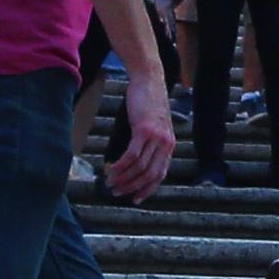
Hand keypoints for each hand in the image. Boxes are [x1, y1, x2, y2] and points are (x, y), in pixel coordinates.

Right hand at [106, 73, 175, 202]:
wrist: (149, 80)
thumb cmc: (147, 102)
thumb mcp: (153, 126)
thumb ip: (149, 143)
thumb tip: (132, 160)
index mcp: (169, 145)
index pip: (160, 175)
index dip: (147, 189)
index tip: (135, 198)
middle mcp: (166, 144)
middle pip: (149, 175)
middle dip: (132, 187)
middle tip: (116, 192)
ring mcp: (156, 137)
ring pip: (139, 167)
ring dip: (123, 178)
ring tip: (110, 182)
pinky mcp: (144, 130)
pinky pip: (131, 155)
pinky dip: (120, 165)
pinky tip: (110, 169)